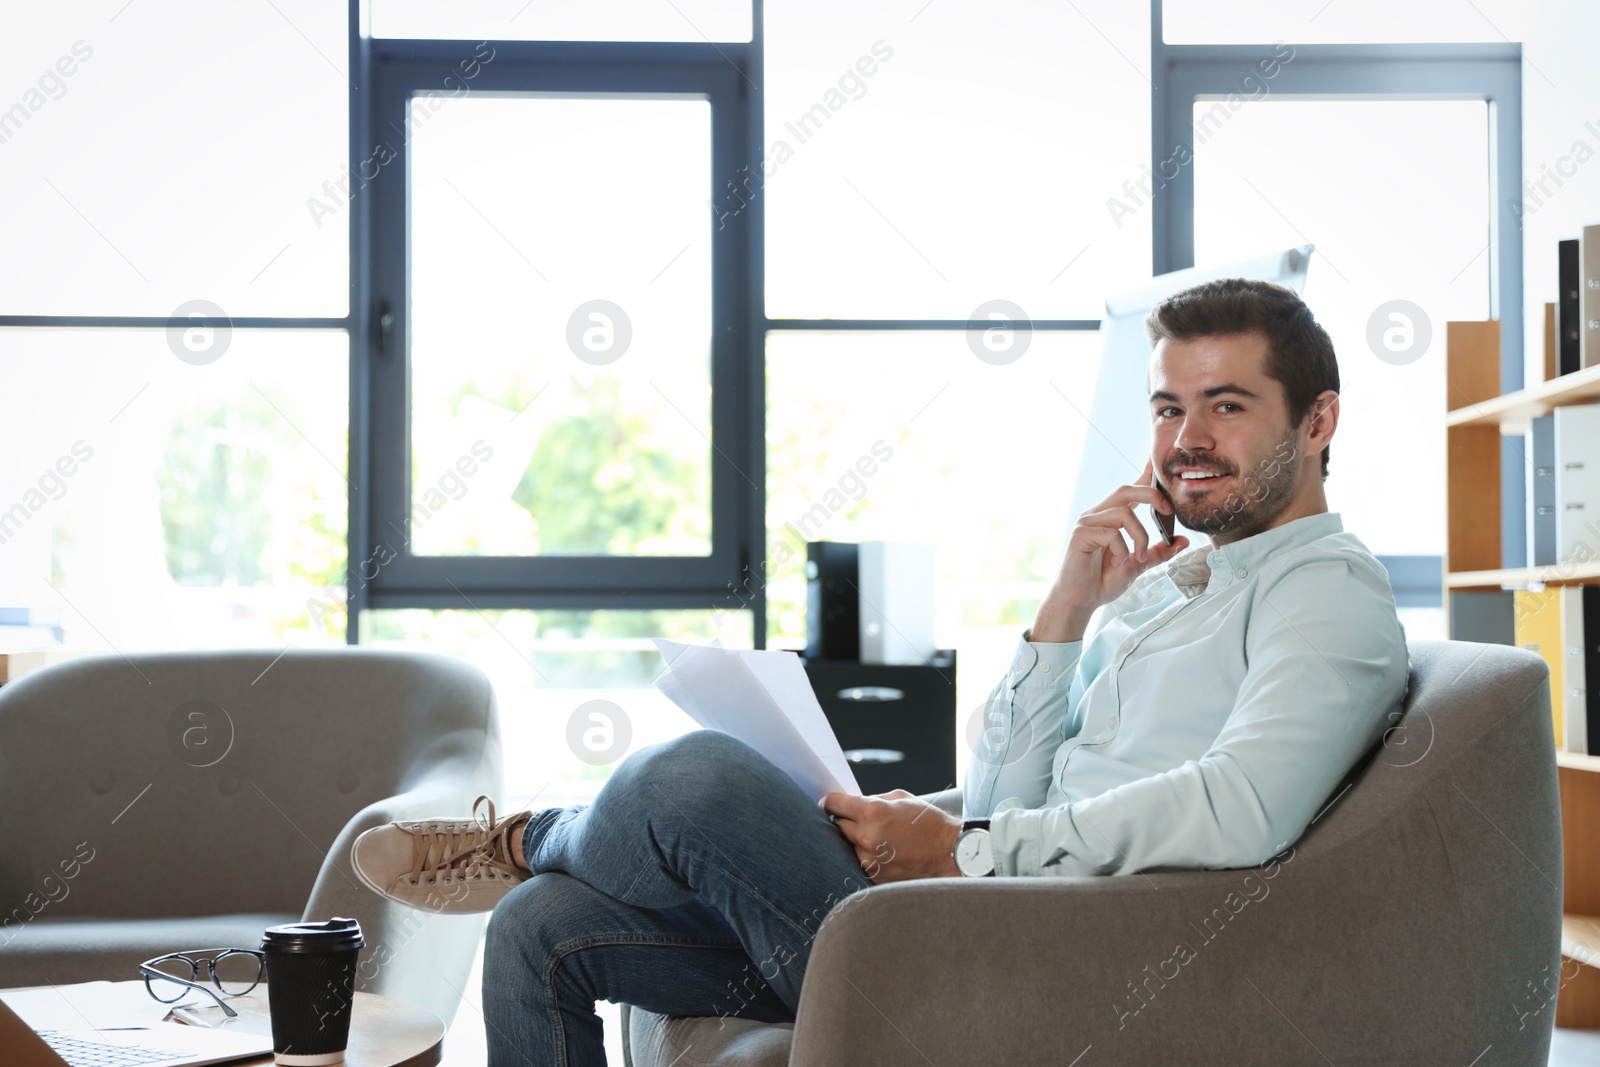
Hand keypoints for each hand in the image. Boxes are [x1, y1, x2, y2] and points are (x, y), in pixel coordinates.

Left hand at [819, 789, 962, 883]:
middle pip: (837, 826)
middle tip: (855, 819)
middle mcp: (866, 837)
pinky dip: (867, 856)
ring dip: (856, 841)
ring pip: (847, 846)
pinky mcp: (875, 877)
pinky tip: (885, 852)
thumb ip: (873, 799)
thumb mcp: (902, 799)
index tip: (828, 803)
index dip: (829, 801)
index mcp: (872, 812)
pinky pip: (860, 862)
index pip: (833, 804)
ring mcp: (869, 860)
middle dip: (844, 820)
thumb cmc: (929, 823)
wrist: (950, 854)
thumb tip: (853, 804)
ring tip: (878, 838)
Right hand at [1032, 458, 1189, 641]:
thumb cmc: (1102, 581)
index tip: (1158, 460)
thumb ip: (1157, 552)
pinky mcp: (1080, 535)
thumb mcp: (1138, 566)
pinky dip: (1122, 549)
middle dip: (1151, 494)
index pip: (1131, 489)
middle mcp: (1098, 515)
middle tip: (1168, 511)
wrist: (1080, 601)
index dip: (1145, 472)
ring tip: (1139, 558)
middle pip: (1126, 489)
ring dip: (1140, 536)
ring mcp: (1087, 523)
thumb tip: (1182, 541)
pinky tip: (1118, 563)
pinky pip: (1110, 532)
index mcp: (1112, 517)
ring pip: (1123, 513)